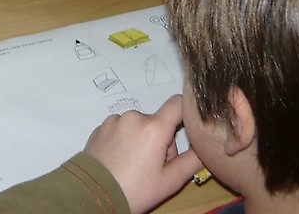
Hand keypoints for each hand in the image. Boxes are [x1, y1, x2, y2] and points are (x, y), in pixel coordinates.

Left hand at [83, 95, 201, 213]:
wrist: (94, 194)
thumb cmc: (134, 189)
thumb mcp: (170, 181)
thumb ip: (192, 160)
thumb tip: (204, 147)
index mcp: (153, 127)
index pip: (177, 103)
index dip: (186, 113)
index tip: (187, 128)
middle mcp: (133, 117)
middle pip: (158, 122)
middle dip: (161, 141)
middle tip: (154, 167)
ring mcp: (114, 121)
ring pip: (138, 126)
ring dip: (142, 141)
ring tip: (134, 166)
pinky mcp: (100, 127)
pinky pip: (121, 129)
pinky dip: (124, 141)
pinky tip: (120, 161)